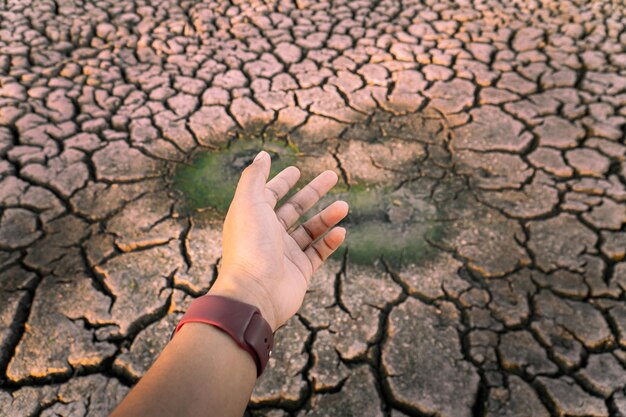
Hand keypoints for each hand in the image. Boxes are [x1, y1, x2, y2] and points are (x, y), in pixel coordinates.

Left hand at [208, 151, 348, 330]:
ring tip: (344, 206)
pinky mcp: (299, 271)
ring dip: (327, 216)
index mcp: (253, 218)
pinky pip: (318, 252)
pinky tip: (341, 231)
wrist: (255, 293)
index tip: (297, 170)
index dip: (282, 182)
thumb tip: (262, 154)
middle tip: (332, 175)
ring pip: (310, 230)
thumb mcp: (249, 203)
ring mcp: (284, 254)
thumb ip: (255, 177)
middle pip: (294, 209)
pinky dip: (330, 241)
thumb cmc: (249, 246)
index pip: (269, 195)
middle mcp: (268, 235)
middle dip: (313, 192)